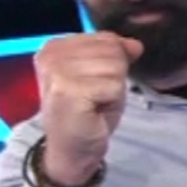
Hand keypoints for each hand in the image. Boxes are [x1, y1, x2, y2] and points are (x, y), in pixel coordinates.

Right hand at [34, 32, 142, 186]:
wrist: (72, 149)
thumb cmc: (88, 111)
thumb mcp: (105, 75)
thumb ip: (117, 54)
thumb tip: (135, 44)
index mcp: (56, 46)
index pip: (107, 38)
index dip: (113, 62)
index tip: (94, 84)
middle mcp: (51, 54)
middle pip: (112, 50)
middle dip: (114, 76)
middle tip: (96, 96)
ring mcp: (56, 71)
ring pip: (115, 66)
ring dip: (114, 88)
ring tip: (95, 102)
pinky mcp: (67, 90)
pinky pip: (114, 85)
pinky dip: (112, 100)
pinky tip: (94, 110)